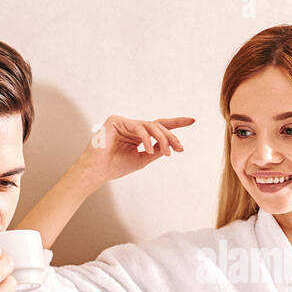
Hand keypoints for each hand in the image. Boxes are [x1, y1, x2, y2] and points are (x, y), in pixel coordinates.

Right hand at [75, 114, 194, 183]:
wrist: (99, 171)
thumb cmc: (117, 166)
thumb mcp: (142, 159)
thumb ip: (156, 151)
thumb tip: (171, 146)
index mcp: (139, 135)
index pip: (160, 126)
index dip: (176, 123)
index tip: (192, 120)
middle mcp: (133, 126)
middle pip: (158, 126)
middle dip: (171, 138)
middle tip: (179, 150)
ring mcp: (125, 122)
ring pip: (151, 126)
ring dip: (162, 139)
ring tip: (166, 152)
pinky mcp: (116, 120)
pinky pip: (138, 127)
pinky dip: (146, 138)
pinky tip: (149, 149)